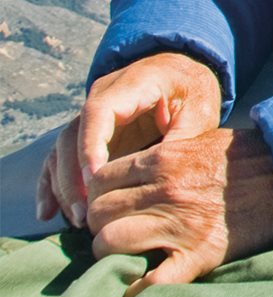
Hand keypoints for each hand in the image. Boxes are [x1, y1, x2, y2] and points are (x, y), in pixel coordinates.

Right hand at [37, 52, 222, 229]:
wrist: (184, 76)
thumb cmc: (193, 92)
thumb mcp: (199, 109)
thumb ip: (182, 138)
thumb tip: (162, 175)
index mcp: (134, 82)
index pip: (99, 112)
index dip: (91, 147)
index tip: (95, 182)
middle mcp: (102, 95)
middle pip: (73, 135)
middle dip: (74, 177)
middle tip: (85, 214)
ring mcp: (90, 114)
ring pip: (61, 149)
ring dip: (64, 186)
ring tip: (76, 219)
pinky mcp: (84, 133)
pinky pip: (59, 157)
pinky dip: (52, 184)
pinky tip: (48, 213)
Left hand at [86, 127, 272, 296]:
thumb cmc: (247, 156)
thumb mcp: (201, 141)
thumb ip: (163, 156)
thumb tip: (129, 175)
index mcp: (165, 159)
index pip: (99, 180)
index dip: (97, 195)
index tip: (109, 204)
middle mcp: (165, 190)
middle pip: (97, 214)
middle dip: (100, 225)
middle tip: (117, 230)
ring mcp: (179, 224)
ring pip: (109, 244)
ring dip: (112, 254)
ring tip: (129, 253)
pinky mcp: (199, 254)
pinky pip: (151, 282)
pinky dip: (137, 289)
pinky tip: (140, 287)